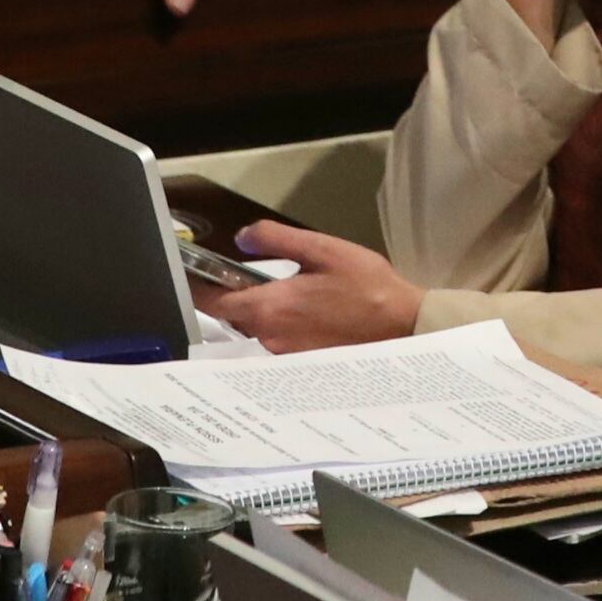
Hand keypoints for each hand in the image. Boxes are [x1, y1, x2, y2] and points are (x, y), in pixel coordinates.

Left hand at [206, 220, 425, 353]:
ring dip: (267, 312)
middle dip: (242, 297)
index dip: (201, 289)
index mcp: (269, 308)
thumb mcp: (321, 249)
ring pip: (261, 329)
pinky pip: (281, 341)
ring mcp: (286, 355)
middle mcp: (270, 338)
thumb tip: (243, 237)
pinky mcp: (304, 364)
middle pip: (237, 317)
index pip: (214, 304)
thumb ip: (276, 239)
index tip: (198, 276)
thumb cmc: (366, 285)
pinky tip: (310, 314)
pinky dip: (285, 327)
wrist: (403, 327)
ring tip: (295, 293)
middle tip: (261, 275)